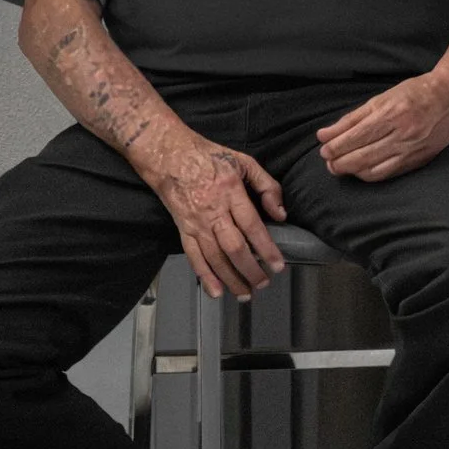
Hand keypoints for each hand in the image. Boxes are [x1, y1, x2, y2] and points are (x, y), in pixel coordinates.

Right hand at [150, 131, 287, 300]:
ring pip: (215, 257)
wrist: (169, 155)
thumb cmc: (209, 157)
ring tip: (245, 293)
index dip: (266, 248)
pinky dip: (205, 276)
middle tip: (263, 283)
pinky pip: (194, 257)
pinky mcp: (183, 229)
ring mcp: (196, 222)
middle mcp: (213, 210)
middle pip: (234, 247)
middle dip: (250, 269)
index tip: (277, 265)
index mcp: (230, 191)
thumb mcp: (243, 161)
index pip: (252, 226)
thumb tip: (280, 213)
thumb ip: (266, 185)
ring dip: (231, 278)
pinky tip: (216, 291)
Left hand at [316, 71, 448, 184]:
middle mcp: (402, 135)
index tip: (323, 149)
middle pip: (362, 157)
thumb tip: (325, 134)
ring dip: (353, 172)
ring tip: (341, 167)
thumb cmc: (416, 92)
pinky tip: (361, 170)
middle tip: (328, 161)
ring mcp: (411, 150)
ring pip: (374, 171)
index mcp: (391, 115)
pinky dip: (370, 175)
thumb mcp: (381, 98)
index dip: (335, 147)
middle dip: (339, 163)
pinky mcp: (419, 160)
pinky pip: (388, 174)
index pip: (355, 137)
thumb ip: (352, 118)